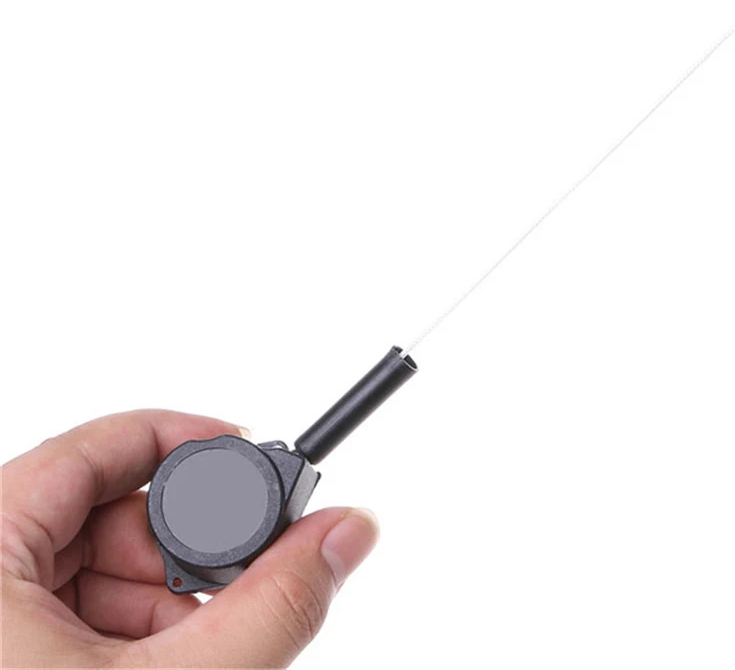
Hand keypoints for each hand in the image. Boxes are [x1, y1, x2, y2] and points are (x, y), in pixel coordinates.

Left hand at [1, 411, 378, 667]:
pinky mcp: (7, 658)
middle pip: (105, 511)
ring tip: (202, 653)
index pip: (98, 446)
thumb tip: (349, 528)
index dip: (186, 440)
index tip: (255, 461)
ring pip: (97, 571)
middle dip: (188, 549)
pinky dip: (138, 638)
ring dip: (168, 602)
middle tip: (241, 587)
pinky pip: (78, 619)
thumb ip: (276, 602)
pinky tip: (171, 667)